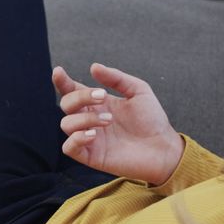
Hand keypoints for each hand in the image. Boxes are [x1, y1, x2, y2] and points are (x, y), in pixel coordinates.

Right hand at [53, 63, 183, 184]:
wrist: (164, 147)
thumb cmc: (152, 119)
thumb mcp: (138, 90)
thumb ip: (116, 78)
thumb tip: (93, 67)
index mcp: (97, 103)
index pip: (72, 90)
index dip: (62, 81)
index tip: (59, 72)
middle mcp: (90, 119)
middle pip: (66, 104)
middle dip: (80, 97)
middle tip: (103, 96)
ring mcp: (89, 138)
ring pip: (66, 124)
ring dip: (84, 118)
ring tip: (109, 120)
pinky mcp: (92, 156)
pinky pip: (69, 148)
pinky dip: (76, 139)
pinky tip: (94, 135)